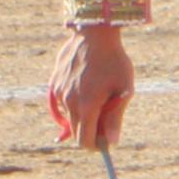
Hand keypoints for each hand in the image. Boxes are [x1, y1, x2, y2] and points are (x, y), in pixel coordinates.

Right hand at [48, 23, 135, 150]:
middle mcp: (69, 102)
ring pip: (70, 116)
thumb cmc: (114, 61)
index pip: (84, 141)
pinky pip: (63, 102)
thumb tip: (112, 141)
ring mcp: (59, 92)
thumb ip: (116, 117)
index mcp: (87, 106)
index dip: (96, 145)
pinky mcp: (54, 83)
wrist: (94, 33)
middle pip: (76, 131)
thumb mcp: (123, 89)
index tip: (106, 142)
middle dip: (90, 130)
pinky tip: (87, 85)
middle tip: (106, 118)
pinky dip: (74, 101)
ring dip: (82, 113)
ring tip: (99, 93)